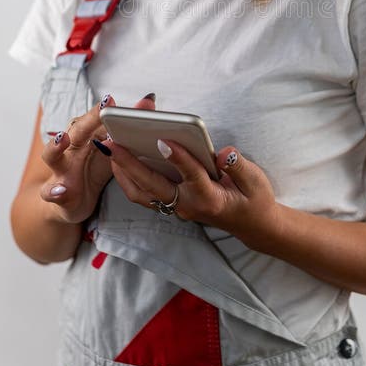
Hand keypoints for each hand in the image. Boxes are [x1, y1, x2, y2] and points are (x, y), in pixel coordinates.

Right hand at [40, 92, 155, 223]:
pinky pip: (51, 191)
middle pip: (76, 130)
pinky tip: (62, 191)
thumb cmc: (93, 168)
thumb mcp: (112, 148)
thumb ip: (127, 126)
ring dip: (56, 146)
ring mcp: (61, 169)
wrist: (71, 200)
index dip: (101, 110)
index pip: (92, 118)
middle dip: (88, 119)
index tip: (111, 100)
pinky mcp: (57, 192)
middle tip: (102, 109)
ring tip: (64, 139)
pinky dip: (54, 191)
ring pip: (52, 155)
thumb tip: (148, 101)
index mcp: (86, 135)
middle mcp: (70, 148)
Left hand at [106, 138, 281, 248]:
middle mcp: (189, 204)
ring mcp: (178, 206)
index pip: (191, 175)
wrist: (253, 226)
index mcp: (210, 198)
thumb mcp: (256, 182)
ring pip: (142, 193)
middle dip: (131, 163)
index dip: (178, 157)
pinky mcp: (173, 204)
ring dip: (123, 171)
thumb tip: (223, 153)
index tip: (164, 139)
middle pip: (153, 185)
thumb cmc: (255, 200)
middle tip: (113, 141)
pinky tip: (120, 160)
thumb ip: (238, 167)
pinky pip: (144, 194)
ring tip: (109, 146)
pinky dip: (128, 178)